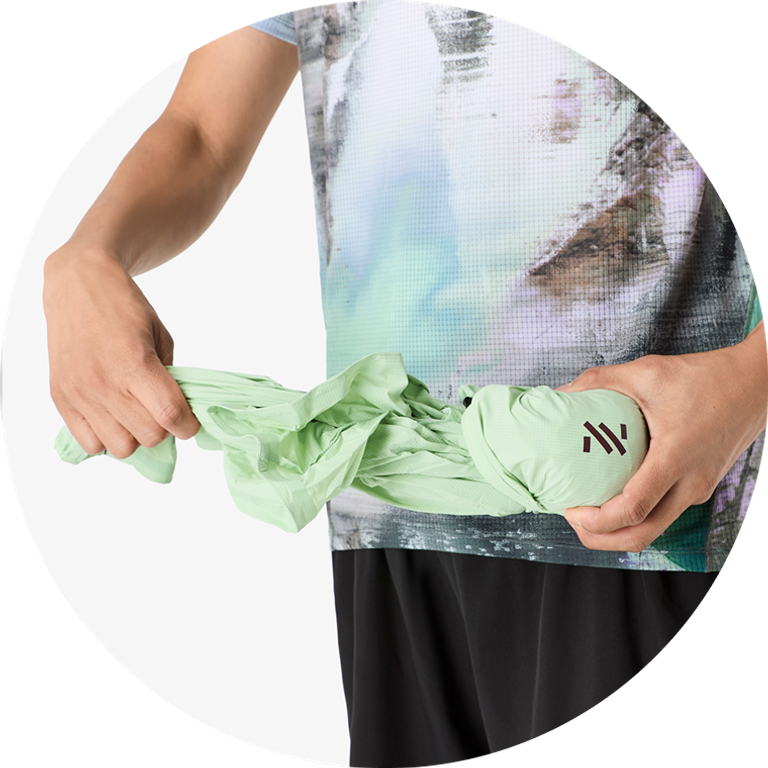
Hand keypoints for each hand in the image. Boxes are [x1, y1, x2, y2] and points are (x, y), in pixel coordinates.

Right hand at [43, 245, 200, 458]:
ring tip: (136, 415)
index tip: (191, 424)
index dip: (188, 426)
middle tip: (161, 412)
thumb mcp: (161, 336)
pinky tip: (113, 418)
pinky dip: (107, 439)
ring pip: (121, 447)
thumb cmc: (125, 307)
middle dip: (165, 429)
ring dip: (136, 437)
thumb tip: (177, 412)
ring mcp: (80, 393)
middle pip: (149, 436)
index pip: (170, 415)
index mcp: (136, 363)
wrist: (77, 285)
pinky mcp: (61, 398)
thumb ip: (169, 376)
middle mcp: (105, 382)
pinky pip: (90, 444)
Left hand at [555, 320, 766, 552]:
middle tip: (573, 522)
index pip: (633, 509)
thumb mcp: (647, 372)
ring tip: (588, 514)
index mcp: (675, 459)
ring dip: (620, 531)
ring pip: (655, 528)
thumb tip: (562, 391)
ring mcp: (699, 489)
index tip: (570, 510)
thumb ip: (600, 380)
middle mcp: (690, 483)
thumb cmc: (707, 377)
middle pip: (642, 535)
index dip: (597, 521)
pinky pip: (666, 512)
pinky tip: (615, 497)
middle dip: (602, 539)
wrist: (758, 382)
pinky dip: (638, 516)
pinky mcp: (701, 486)